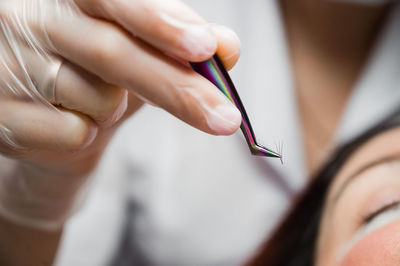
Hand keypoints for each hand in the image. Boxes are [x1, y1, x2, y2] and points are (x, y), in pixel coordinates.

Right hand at [0, 0, 240, 229]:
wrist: (47, 117)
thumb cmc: (98, 73)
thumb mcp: (139, 51)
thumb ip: (180, 45)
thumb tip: (228, 48)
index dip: (159, 21)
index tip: (205, 47)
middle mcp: (28, 18)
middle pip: (112, 53)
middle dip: (176, 88)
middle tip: (225, 118)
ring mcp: (7, 65)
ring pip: (97, 98)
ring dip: (116, 108)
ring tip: (97, 101)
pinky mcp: (0, 115)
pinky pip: (72, 132)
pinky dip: (88, 133)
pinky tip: (68, 121)